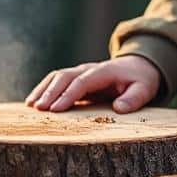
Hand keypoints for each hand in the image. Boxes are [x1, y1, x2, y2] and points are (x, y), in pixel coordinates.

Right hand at [25, 55, 160, 112]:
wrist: (138, 67)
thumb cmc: (141, 80)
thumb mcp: (144, 89)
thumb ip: (134, 99)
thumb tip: (119, 108)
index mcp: (103, 71)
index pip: (81, 82)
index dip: (68, 94)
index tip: (56, 109)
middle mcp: (88, 69)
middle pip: (64, 77)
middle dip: (50, 92)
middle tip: (38, 109)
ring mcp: (80, 72)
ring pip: (56, 77)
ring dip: (43, 90)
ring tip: (31, 106)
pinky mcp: (76, 79)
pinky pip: (56, 82)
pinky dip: (44, 90)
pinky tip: (33, 102)